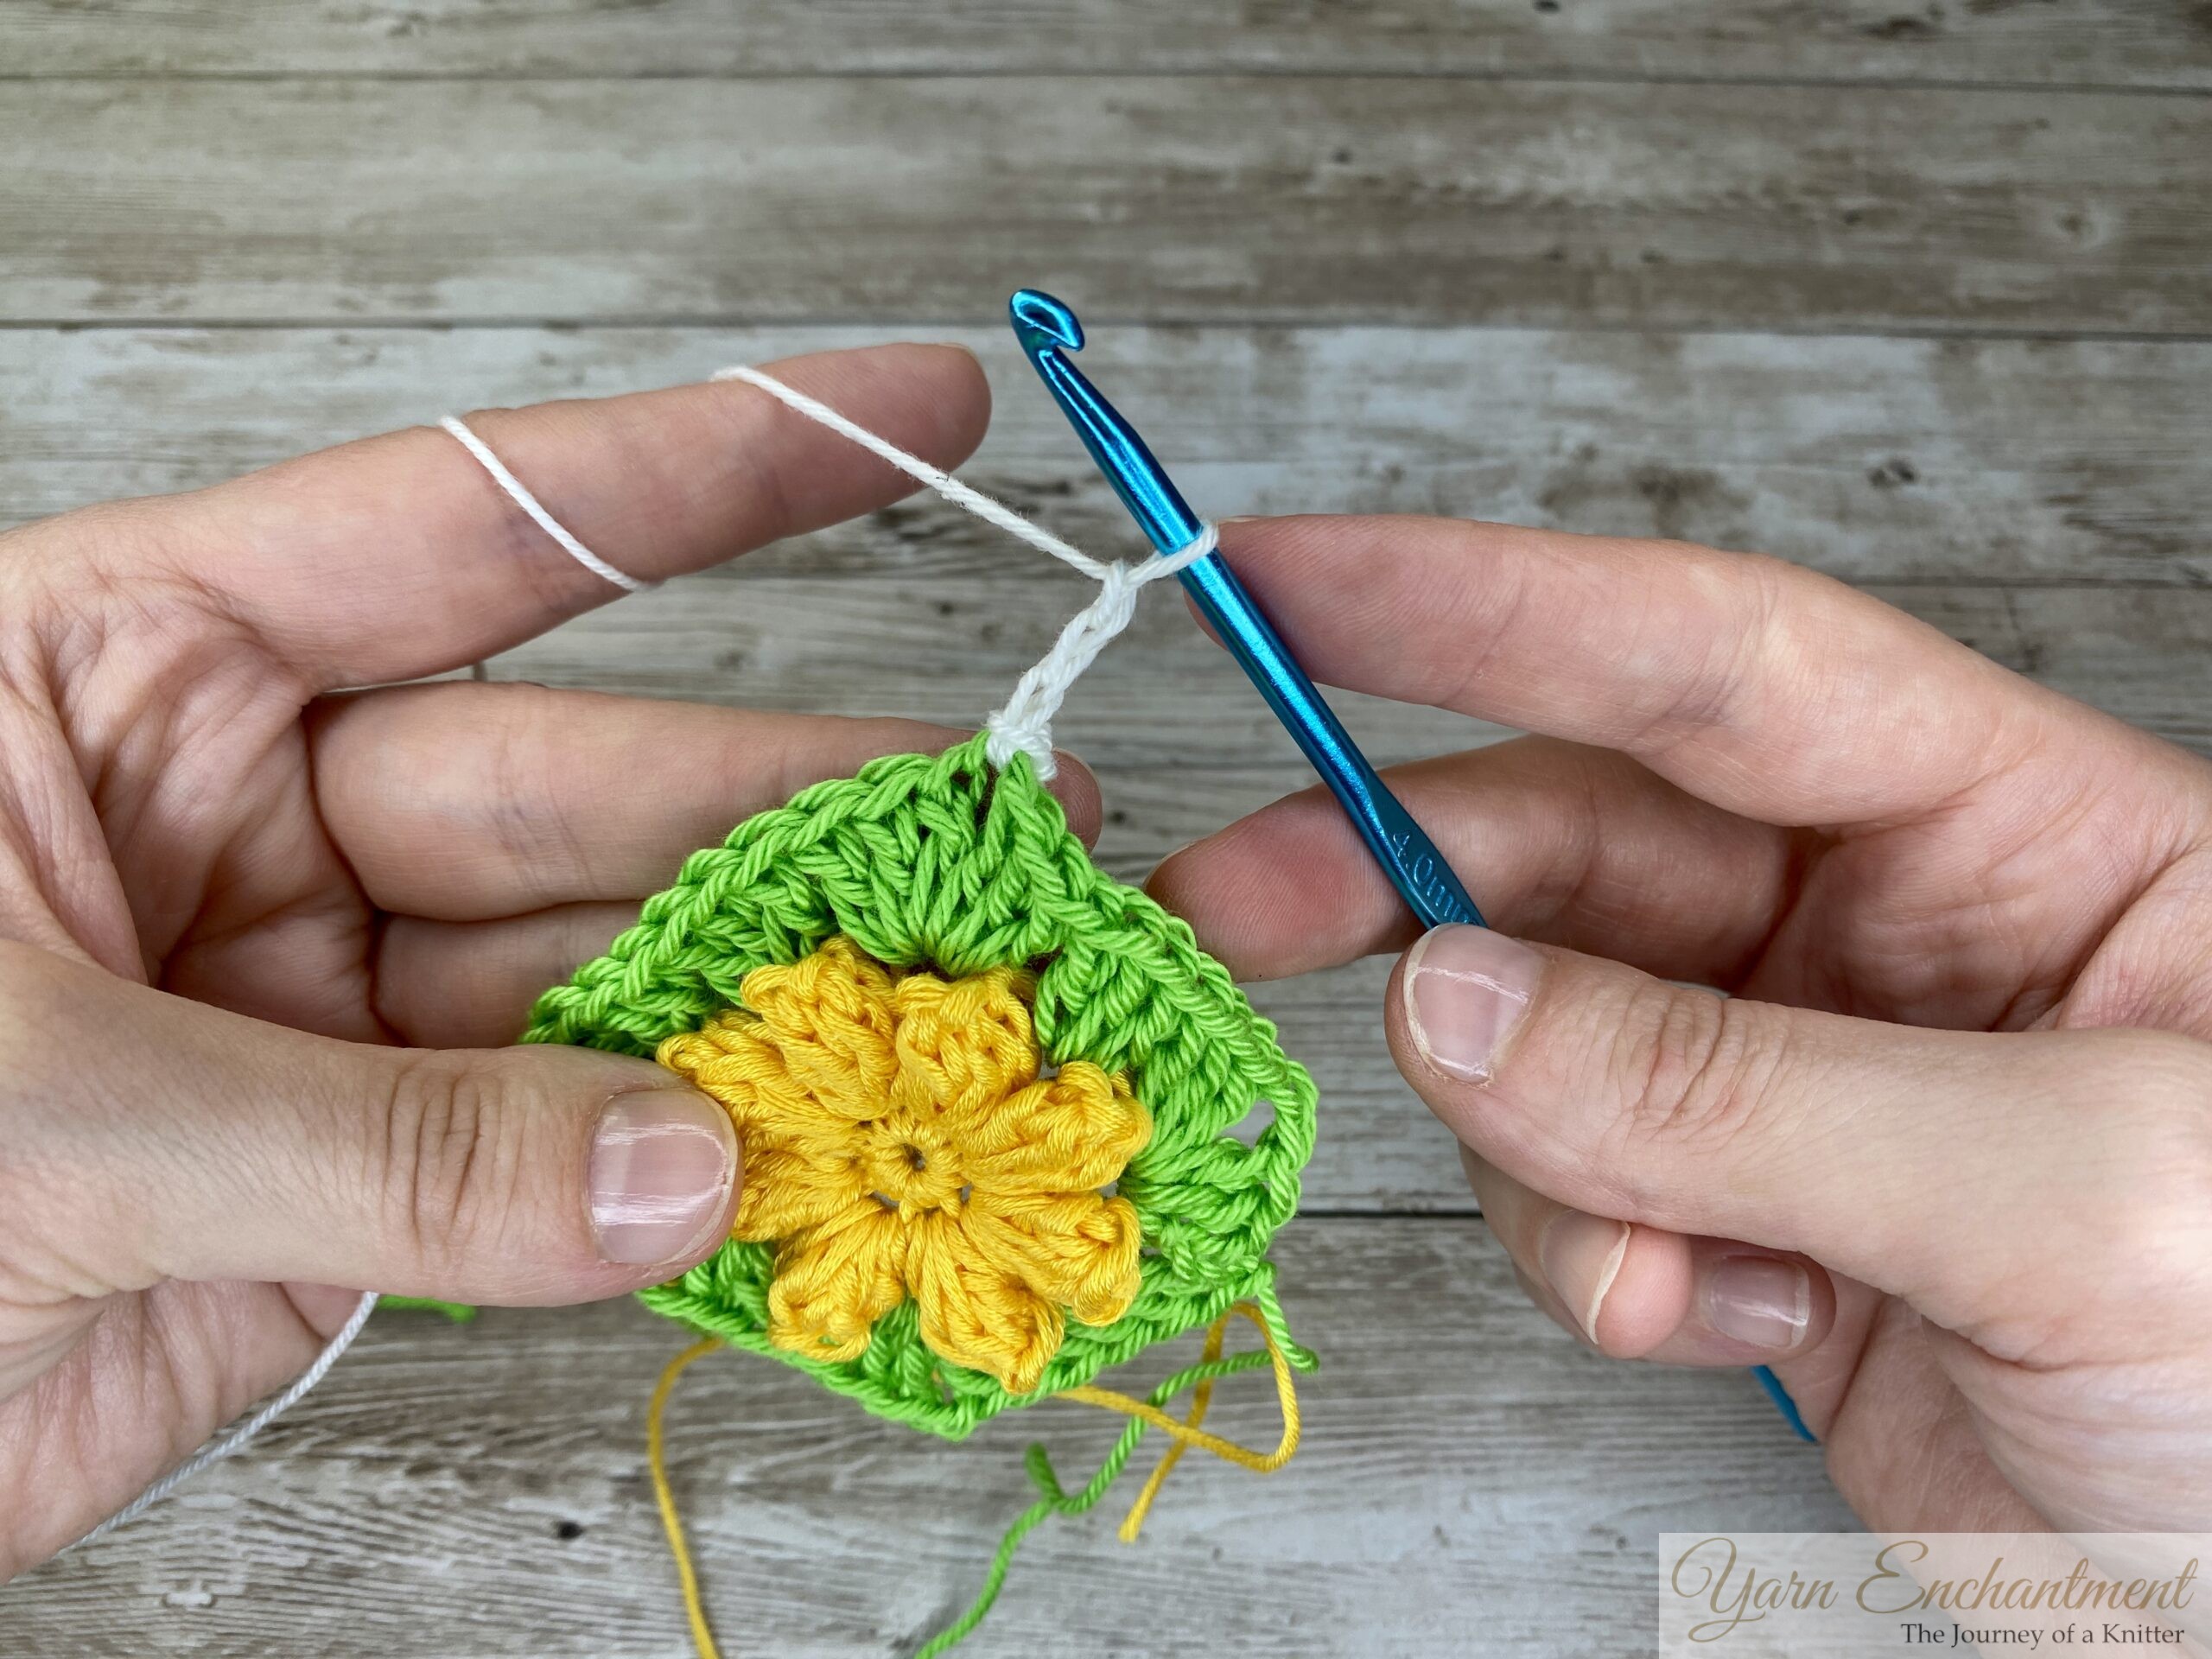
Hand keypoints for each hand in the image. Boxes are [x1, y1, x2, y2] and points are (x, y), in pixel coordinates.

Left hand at [0, 345, 1097, 1573]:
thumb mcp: (35, 1109)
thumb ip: (385, 1147)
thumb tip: (696, 1165)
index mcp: (115, 675)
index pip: (458, 526)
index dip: (710, 467)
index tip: (916, 411)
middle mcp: (235, 815)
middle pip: (584, 783)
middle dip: (806, 808)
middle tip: (1020, 822)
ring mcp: (306, 1007)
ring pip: (600, 980)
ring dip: (785, 1004)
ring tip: (979, 996)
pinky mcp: (346, 1190)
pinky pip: (565, 1161)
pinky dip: (699, 1177)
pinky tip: (835, 1148)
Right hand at [1152, 515, 2211, 1533]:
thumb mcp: (2074, 1199)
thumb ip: (1745, 1095)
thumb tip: (1454, 1006)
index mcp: (2020, 827)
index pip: (1715, 660)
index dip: (1491, 601)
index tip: (1288, 575)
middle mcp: (1891, 929)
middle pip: (1576, 844)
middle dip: (1400, 880)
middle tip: (1222, 903)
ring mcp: (1802, 1082)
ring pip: (1544, 1043)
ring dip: (1548, 1151)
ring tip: (1676, 1265)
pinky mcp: (1743, 1227)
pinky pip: (1575, 1204)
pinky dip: (1607, 1272)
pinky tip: (1744, 1324)